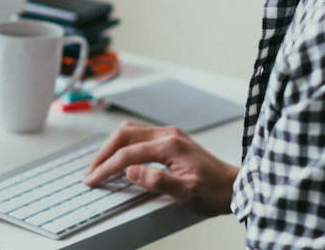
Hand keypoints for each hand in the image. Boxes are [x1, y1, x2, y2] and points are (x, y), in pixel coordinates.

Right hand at [82, 121, 238, 216]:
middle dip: (103, 154)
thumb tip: (131, 172)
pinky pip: (140, 135)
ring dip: (112, 146)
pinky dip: (124, 144)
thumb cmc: (214, 192)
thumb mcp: (187, 193)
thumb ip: (158, 181)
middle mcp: (168, 135)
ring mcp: (170, 135)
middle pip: (124, 136)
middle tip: (90, 171)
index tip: (92, 179)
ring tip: (100, 163)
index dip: (106, 167)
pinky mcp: (172, 139)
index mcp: (170, 146)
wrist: (234, 187)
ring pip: (130, 131)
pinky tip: (120, 155)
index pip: (128, 154)